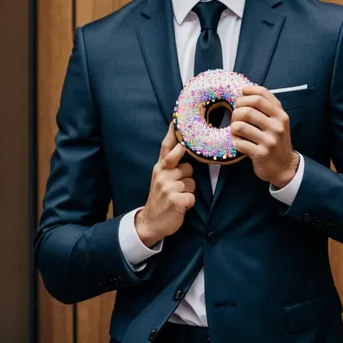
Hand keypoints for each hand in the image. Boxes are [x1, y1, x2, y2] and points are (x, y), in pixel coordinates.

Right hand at [135, 122, 195, 247]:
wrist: (150, 222)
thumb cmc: (160, 197)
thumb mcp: (160, 178)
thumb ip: (170, 162)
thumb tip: (182, 145)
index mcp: (160, 167)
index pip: (167, 147)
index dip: (173, 134)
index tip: (177, 120)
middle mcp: (162, 174)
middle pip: (188, 167)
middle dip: (187, 178)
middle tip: (176, 187)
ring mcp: (168, 187)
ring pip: (192, 182)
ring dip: (188, 191)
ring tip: (177, 197)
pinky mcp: (176, 200)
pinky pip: (192, 196)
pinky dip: (189, 203)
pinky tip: (179, 206)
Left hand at [231, 85, 299, 188]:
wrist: (284, 167)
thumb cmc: (276, 140)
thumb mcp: (278, 121)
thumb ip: (266, 106)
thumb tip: (245, 89)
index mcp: (281, 115)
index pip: (261, 96)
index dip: (246, 93)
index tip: (240, 96)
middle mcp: (277, 126)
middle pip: (248, 109)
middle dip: (236, 111)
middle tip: (235, 116)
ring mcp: (269, 140)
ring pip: (240, 126)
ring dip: (233, 127)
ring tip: (236, 131)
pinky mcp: (261, 154)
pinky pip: (239, 143)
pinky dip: (235, 141)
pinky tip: (239, 142)